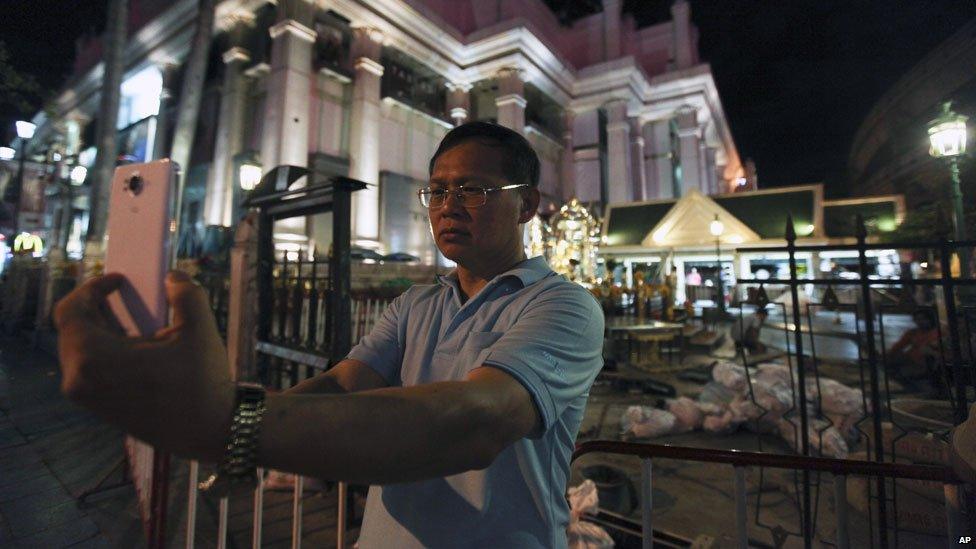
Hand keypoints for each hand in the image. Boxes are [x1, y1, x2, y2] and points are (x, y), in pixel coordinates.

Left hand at [54, 271, 234, 460]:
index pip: (71, 310)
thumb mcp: (199, 329)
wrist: (210, 431)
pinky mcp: (98, 408)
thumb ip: (185, 293)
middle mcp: (79, 379)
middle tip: (124, 295)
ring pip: (81, 350)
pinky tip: (136, 345)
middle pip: (73, 329)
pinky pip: (89, 369)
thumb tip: (173, 277)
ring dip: (102, 328)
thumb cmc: (202, 382)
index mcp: (92, 358)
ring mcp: (87, 397)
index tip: (120, 281)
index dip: (92, 287)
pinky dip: (106, 350)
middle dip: (97, 307)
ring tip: (133, 318)